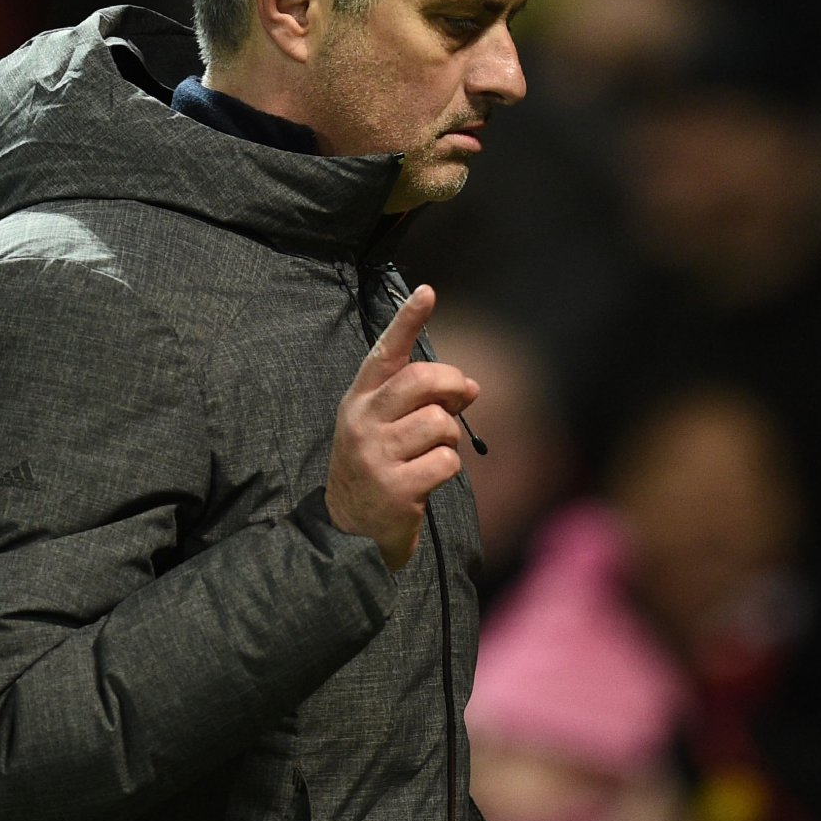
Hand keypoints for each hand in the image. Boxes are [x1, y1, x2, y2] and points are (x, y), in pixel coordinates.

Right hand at [328, 285, 477, 569]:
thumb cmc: (378, 466)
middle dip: (452, 388)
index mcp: (359, 399)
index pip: (385, 352)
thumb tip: (471, 386)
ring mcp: (375, 454)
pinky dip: (447, 470)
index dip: (408, 320)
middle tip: (459, 401)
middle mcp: (362, 421)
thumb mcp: (388, 427)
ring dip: (449, 441)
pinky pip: (447, 462)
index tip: (428, 291)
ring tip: (429, 456)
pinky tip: (426, 482)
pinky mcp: (394, 487)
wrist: (348, 529)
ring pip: (441, 424)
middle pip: (423, 381)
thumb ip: (422, 401)